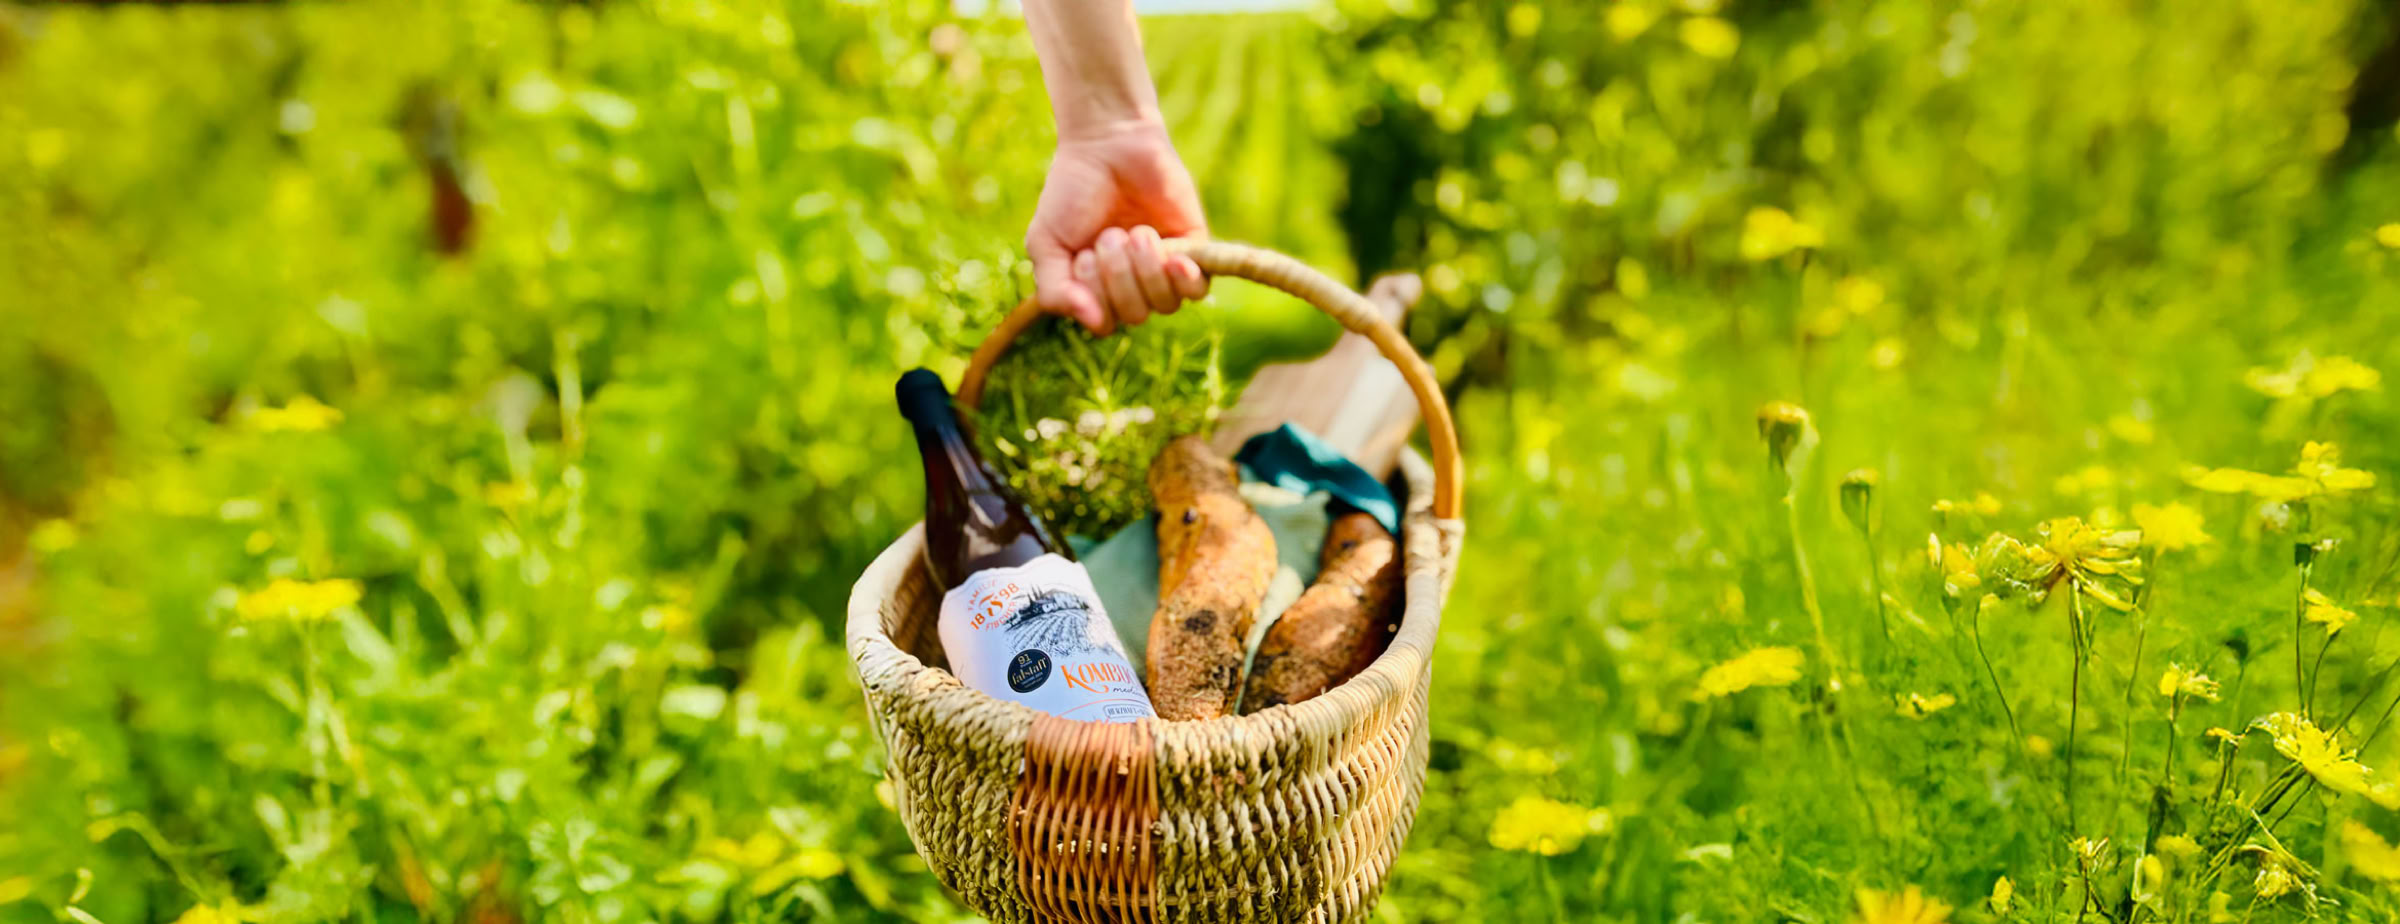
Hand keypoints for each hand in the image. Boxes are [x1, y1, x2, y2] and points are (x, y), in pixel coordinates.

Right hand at [1026, 121, 1209, 334]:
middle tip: (1109, 234)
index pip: (1105, 322)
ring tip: (1136, 232)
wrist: (1108, 145)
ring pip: (1165, 304)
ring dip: (1145, 268)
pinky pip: (1198, 289)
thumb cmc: (1072, 193)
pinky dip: (1185, 279)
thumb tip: (1093, 323)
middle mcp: (1134, 286)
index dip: (1094, 295)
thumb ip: (1054, 291)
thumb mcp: (1046, 243)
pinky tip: (1174, 258)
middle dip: (1117, 275)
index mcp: (1098, 290)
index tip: (1081, 255)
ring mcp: (1165, 270)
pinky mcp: (1195, 250)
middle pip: (1135, 314)